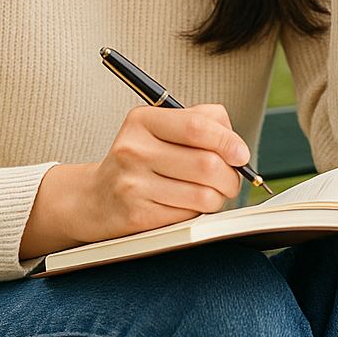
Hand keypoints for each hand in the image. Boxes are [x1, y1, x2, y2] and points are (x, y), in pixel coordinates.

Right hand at [79, 103, 251, 242]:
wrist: (96, 198)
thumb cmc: (141, 160)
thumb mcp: (161, 128)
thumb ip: (201, 120)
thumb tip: (235, 143)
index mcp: (142, 121)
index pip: (197, 127)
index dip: (228, 141)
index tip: (241, 154)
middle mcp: (134, 150)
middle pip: (207, 164)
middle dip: (230, 176)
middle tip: (231, 179)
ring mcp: (133, 184)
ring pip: (203, 194)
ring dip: (218, 197)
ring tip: (211, 193)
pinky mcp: (137, 216)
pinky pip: (189, 216)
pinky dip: (199, 213)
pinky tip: (188, 206)